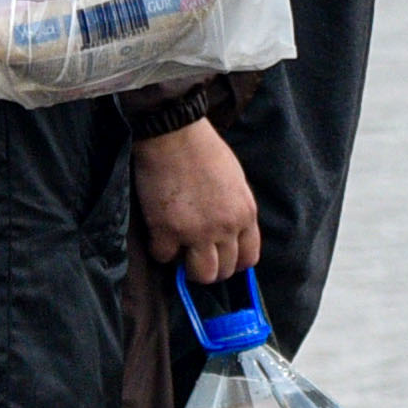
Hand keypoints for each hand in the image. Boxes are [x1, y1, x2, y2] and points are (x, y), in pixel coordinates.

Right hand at [134, 121, 258, 285]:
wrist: (174, 133)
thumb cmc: (203, 149)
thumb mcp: (235, 181)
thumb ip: (235, 210)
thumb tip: (228, 235)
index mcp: (245, 213)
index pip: (248, 258)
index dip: (233, 263)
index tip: (219, 257)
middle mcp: (226, 227)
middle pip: (223, 271)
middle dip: (208, 266)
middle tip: (194, 253)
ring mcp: (197, 232)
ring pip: (200, 274)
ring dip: (187, 267)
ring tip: (178, 250)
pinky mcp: (167, 230)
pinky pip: (164, 257)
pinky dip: (160, 249)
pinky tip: (158, 233)